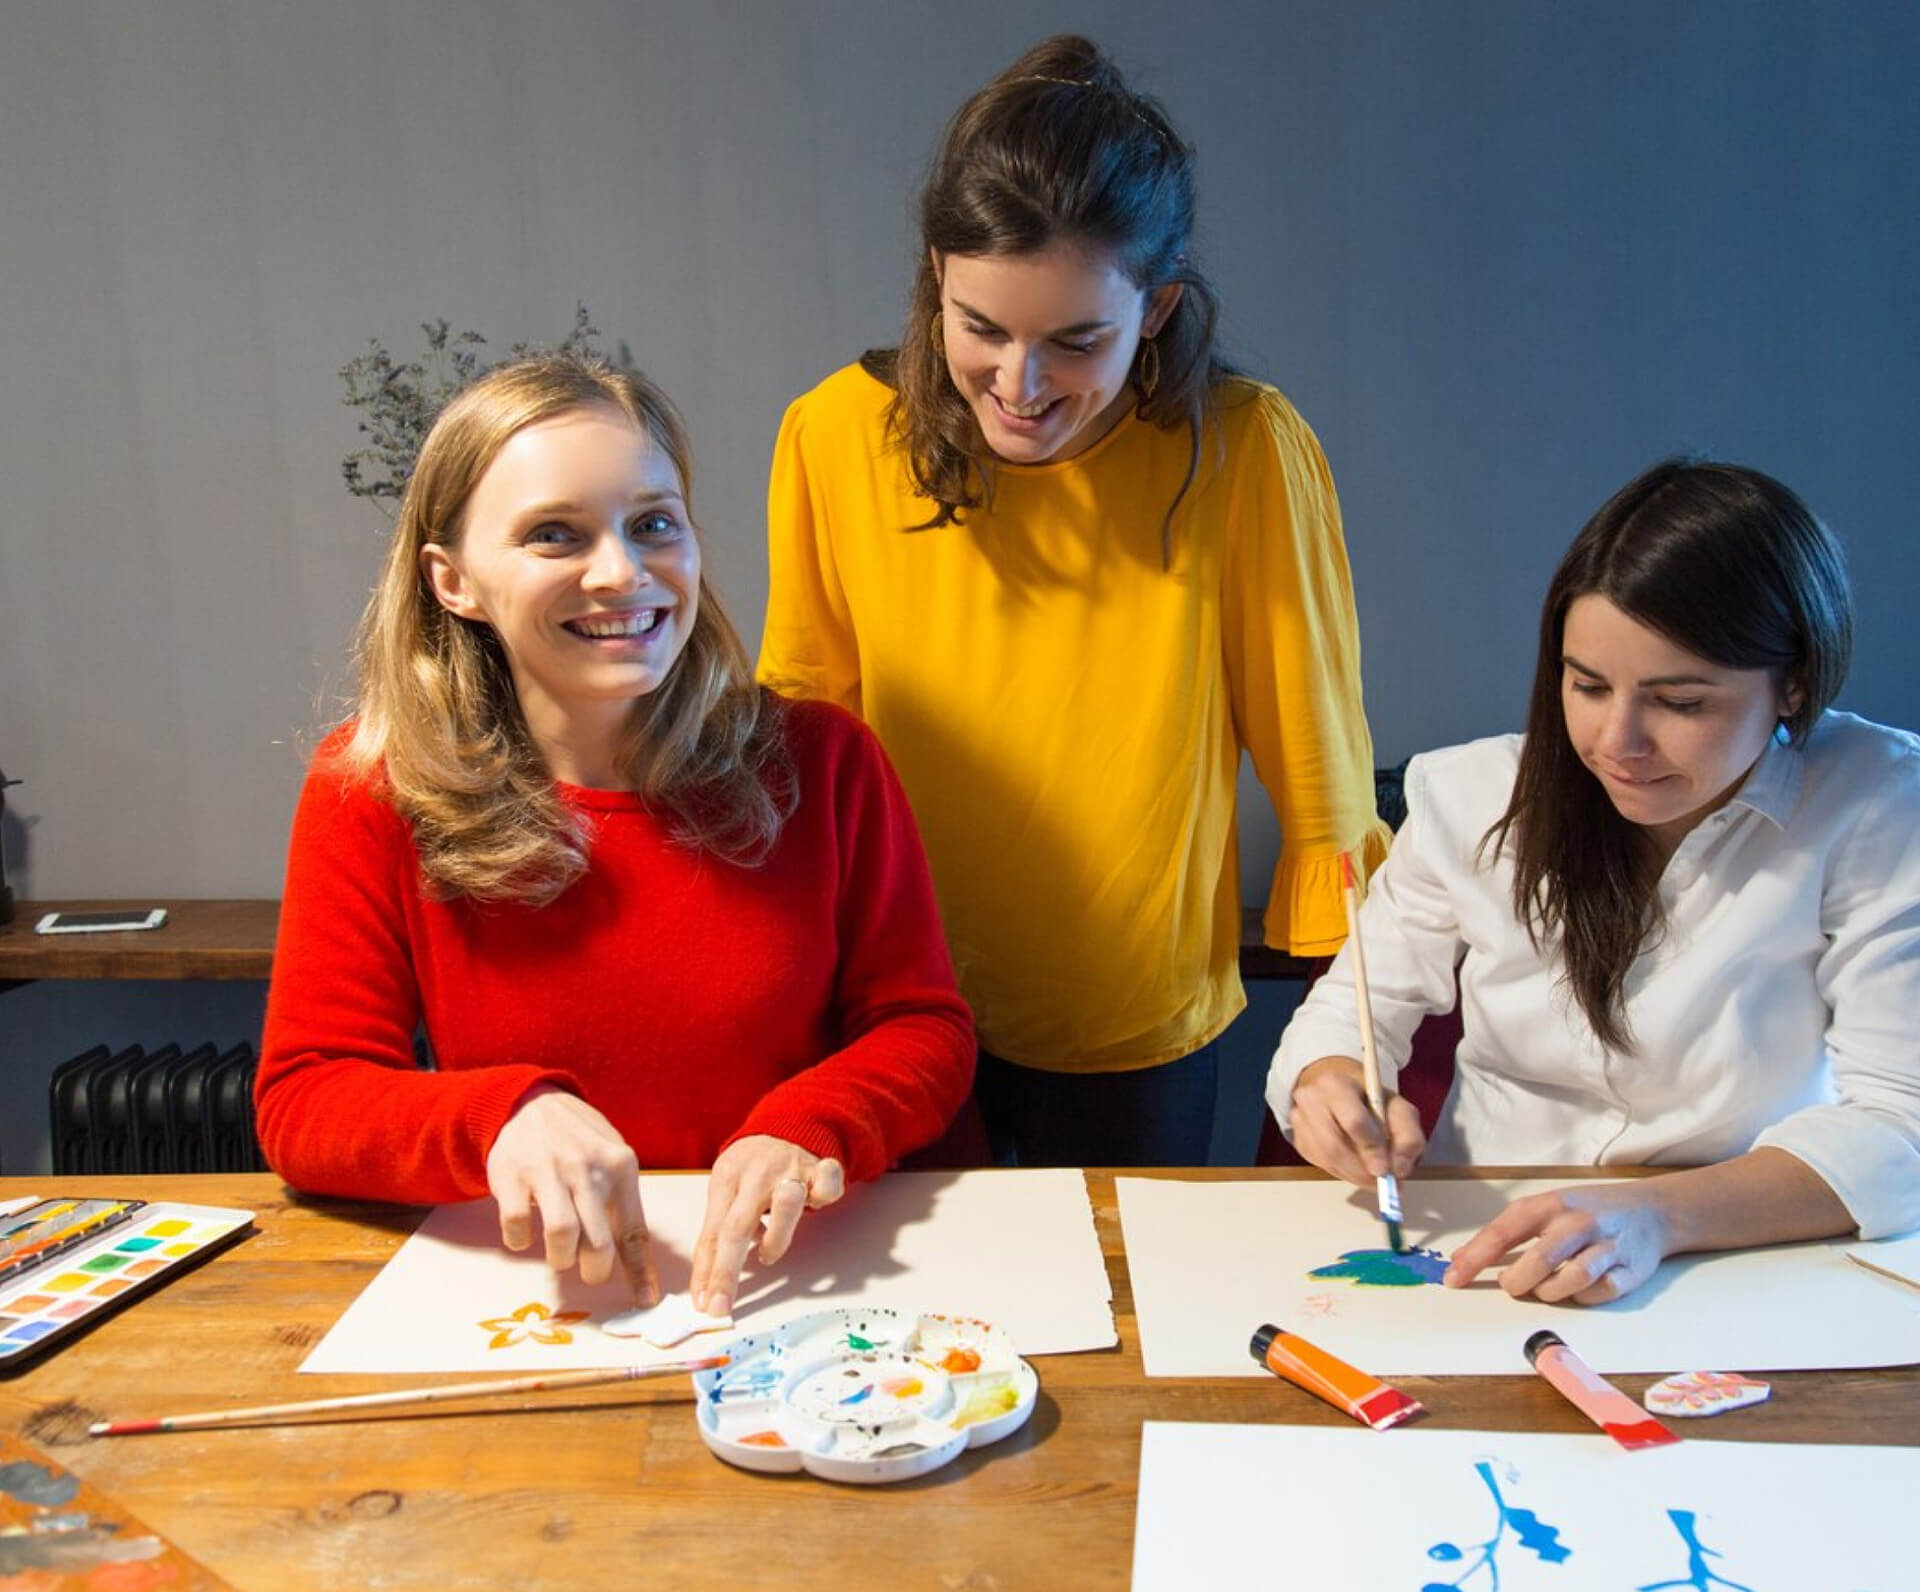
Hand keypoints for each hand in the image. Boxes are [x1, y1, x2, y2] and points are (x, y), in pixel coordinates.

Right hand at [485, 1085, 658, 1304]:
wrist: (527, 1103)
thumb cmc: (576, 1138)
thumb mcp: (610, 1157)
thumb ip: (622, 1199)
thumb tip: (637, 1255)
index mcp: (620, 1166)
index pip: (634, 1230)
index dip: (640, 1271)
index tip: (645, 1301)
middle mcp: (588, 1169)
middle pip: (599, 1242)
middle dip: (595, 1270)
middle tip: (589, 1271)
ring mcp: (549, 1171)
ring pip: (562, 1237)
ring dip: (560, 1258)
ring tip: (560, 1254)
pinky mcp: (514, 1176)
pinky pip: (518, 1226)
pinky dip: (521, 1241)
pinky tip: (526, 1232)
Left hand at [690, 1136, 844, 1314]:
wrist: (791, 1123)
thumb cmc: (754, 1168)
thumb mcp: (728, 1189)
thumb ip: (723, 1229)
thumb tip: (711, 1280)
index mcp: (727, 1179)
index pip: (711, 1233)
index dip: (705, 1271)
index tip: (702, 1303)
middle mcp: (756, 1174)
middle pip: (736, 1228)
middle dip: (726, 1272)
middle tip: (720, 1305)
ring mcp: (790, 1170)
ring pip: (784, 1207)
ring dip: (774, 1240)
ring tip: (767, 1255)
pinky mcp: (822, 1169)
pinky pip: (827, 1185)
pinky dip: (823, 1198)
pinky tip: (815, 1206)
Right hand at [1288, 1056, 1425, 1183]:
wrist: (1341, 1092)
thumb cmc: (1372, 1101)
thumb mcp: (1399, 1109)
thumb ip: (1408, 1136)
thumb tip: (1399, 1169)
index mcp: (1336, 1084)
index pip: (1353, 1122)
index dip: (1370, 1149)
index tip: (1384, 1170)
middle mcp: (1310, 1099)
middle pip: (1334, 1146)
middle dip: (1361, 1171)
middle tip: (1381, 1183)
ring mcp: (1299, 1120)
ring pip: (1327, 1160)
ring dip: (1353, 1176)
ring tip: (1373, 1179)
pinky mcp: (1298, 1140)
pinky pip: (1321, 1165)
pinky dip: (1343, 1173)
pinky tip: (1356, 1169)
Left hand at [1443, 1183, 1673, 1304]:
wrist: (1651, 1211)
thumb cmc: (1588, 1211)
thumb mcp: (1546, 1208)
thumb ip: (1508, 1232)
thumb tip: (1462, 1258)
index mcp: (1550, 1205)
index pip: (1504, 1232)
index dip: (1476, 1258)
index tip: (1454, 1278)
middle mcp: (1579, 1223)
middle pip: (1540, 1260)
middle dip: (1517, 1281)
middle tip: (1511, 1285)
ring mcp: (1607, 1247)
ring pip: (1571, 1281)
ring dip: (1549, 1292)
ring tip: (1544, 1286)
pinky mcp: (1630, 1271)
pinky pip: (1599, 1294)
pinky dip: (1582, 1298)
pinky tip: (1578, 1288)